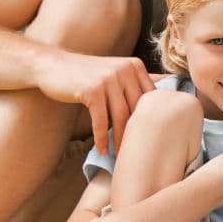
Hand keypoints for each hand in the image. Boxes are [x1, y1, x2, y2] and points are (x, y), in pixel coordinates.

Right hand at [36, 51, 153, 152]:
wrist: (54, 66)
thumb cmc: (87, 73)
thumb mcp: (116, 70)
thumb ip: (137, 78)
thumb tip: (168, 83)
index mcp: (135, 66)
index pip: (150, 98)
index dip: (150, 120)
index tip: (151, 139)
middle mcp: (125, 70)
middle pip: (137, 109)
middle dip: (137, 133)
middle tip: (137, 152)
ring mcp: (109, 79)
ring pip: (121, 117)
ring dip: (120, 139)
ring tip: (120, 156)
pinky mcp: (92, 90)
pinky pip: (101, 120)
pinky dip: (101, 137)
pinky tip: (103, 150)